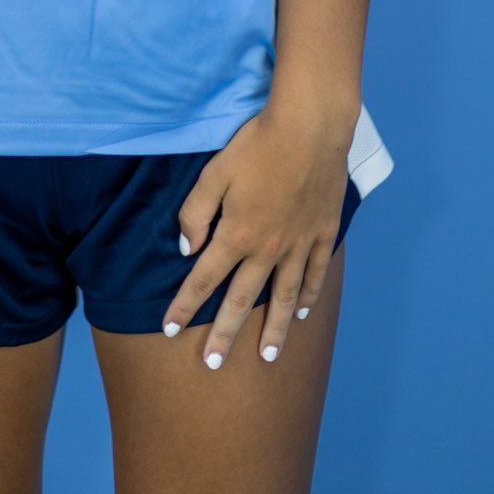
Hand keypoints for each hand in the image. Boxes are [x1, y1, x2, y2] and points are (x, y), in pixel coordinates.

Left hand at [160, 102, 349, 368]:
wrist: (309, 128)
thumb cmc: (257, 144)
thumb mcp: (214, 173)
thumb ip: (196, 212)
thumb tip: (187, 249)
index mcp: (237, 234)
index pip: (204, 279)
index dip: (185, 305)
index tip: (170, 330)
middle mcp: (268, 248)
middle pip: (242, 299)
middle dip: (225, 334)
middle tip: (214, 364)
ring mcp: (299, 244)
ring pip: (284, 297)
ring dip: (274, 330)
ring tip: (268, 356)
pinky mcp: (323, 233)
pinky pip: (315, 274)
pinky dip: (309, 297)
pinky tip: (303, 314)